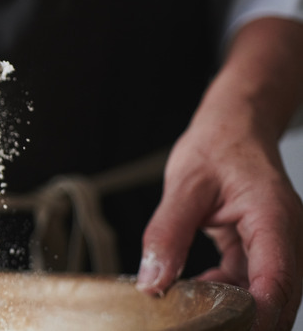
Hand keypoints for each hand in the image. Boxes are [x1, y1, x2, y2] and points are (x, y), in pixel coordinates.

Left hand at [139, 118, 302, 329]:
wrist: (232, 128)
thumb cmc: (216, 146)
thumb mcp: (183, 186)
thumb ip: (167, 234)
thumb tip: (152, 281)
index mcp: (273, 217)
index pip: (276, 280)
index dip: (257, 315)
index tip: (228, 328)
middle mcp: (285, 236)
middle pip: (279, 297)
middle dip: (247, 320)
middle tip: (200, 322)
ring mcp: (277, 245)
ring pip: (266, 295)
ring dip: (234, 308)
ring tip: (191, 307)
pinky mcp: (263, 250)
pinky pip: (251, 284)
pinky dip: (227, 293)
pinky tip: (197, 291)